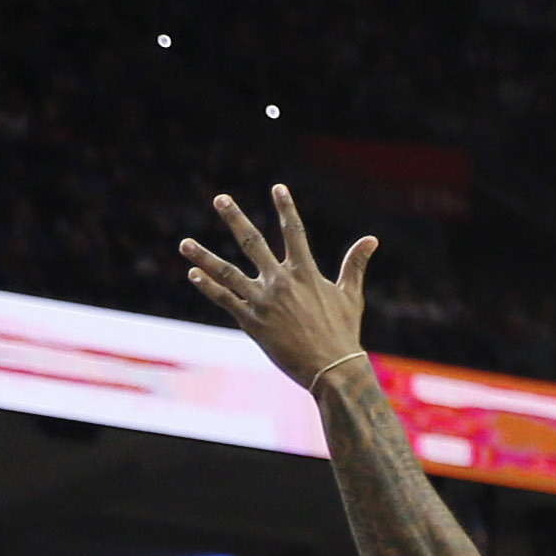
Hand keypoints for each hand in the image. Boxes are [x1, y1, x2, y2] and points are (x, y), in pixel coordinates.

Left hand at [179, 186, 377, 392]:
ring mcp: (263, 301)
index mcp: (305, 272)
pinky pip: (225, 300)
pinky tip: (193, 274)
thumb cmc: (342, 332)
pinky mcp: (252, 322)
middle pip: (252, 241)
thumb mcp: (350, 295)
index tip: (277, 187)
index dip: (286, 207)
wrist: (332, 368)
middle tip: (220, 198)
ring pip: (227, 272)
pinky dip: (208, 287)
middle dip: (235, 218)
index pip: (293, 230)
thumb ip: (355, 264)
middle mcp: (281, 281)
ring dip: (204, 256)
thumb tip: (372, 239)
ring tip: (184, 243)